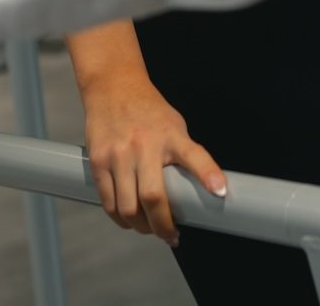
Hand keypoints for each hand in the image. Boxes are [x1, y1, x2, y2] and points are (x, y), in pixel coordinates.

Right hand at [84, 71, 225, 245]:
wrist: (112, 84)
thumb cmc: (148, 109)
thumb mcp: (173, 124)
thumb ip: (183, 154)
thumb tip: (199, 192)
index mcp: (170, 135)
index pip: (194, 155)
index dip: (208, 174)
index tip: (220, 192)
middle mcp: (144, 145)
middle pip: (153, 198)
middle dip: (162, 227)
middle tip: (169, 235)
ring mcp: (118, 153)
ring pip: (127, 206)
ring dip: (139, 226)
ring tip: (147, 227)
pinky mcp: (98, 159)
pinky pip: (107, 200)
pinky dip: (118, 216)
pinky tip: (126, 218)